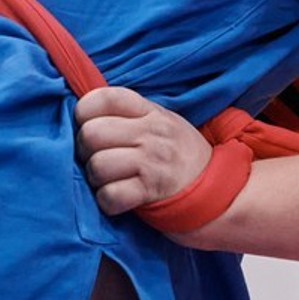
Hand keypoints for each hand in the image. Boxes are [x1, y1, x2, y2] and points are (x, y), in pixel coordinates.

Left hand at [75, 86, 210, 215]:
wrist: (216, 187)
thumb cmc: (178, 154)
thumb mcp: (163, 122)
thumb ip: (128, 115)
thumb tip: (82, 117)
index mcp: (152, 112)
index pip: (105, 97)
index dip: (84, 112)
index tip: (89, 126)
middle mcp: (153, 133)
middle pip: (92, 133)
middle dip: (85, 151)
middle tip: (98, 158)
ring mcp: (152, 162)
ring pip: (97, 165)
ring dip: (96, 178)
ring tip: (110, 180)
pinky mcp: (151, 190)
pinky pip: (109, 195)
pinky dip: (108, 201)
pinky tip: (119, 198)